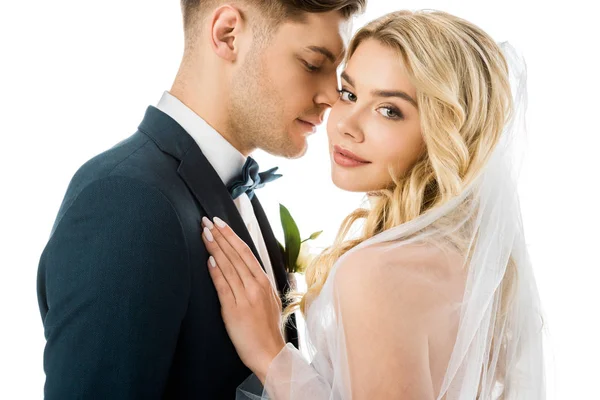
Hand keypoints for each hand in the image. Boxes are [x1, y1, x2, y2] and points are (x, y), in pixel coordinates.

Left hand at [201, 216, 285, 380]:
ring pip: (228, 266)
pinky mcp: (234, 310)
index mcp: (264, 281)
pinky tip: (209, 260)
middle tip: (207, 221)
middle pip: (235, 254)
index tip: (220, 223)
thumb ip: (256, 282)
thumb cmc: (267, 329)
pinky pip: (223, 286)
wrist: (270, 353)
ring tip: (204, 234)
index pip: (245, 251)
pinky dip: (216, 272)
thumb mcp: (267, 299)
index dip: (231, 236)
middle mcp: (256, 285)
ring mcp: (245, 297)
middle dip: (220, 236)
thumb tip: (243, 266)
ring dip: (215, 248)